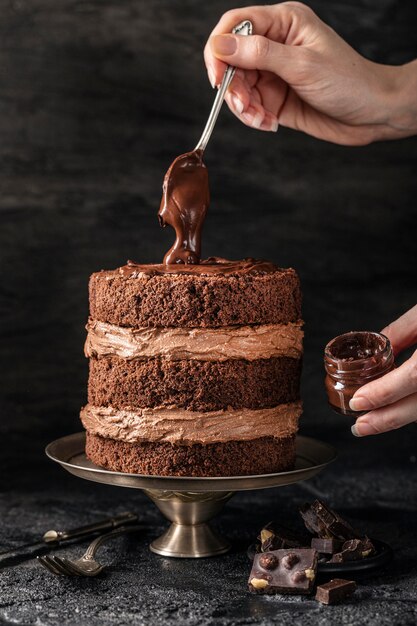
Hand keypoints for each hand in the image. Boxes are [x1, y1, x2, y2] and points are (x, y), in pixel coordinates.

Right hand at [204, 2, 416, 144]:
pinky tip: (269, 124)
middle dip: (233, 87)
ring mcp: (274, 73)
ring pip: (238, 88)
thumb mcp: (302, 64)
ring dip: (244, 107)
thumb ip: (259, 54)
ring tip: (261, 119)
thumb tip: (220, 45)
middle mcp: (274, 45)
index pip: (235, 25)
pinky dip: (253, 118)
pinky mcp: (275, 99)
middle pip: (231, 61)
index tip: (217, 77)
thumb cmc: (347, 81)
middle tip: (245, 106)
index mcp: (283, 23)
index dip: (219, 49)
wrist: (371, 114)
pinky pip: (250, 107)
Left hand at [350, 305, 416, 435]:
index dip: (385, 393)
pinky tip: (400, 409)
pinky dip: (416, 408)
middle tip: (360, 427)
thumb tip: (375, 350)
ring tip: (373, 421)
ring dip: (401, 417)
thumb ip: (401, 332)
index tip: (359, 401)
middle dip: (388, 419)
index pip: (415, 377)